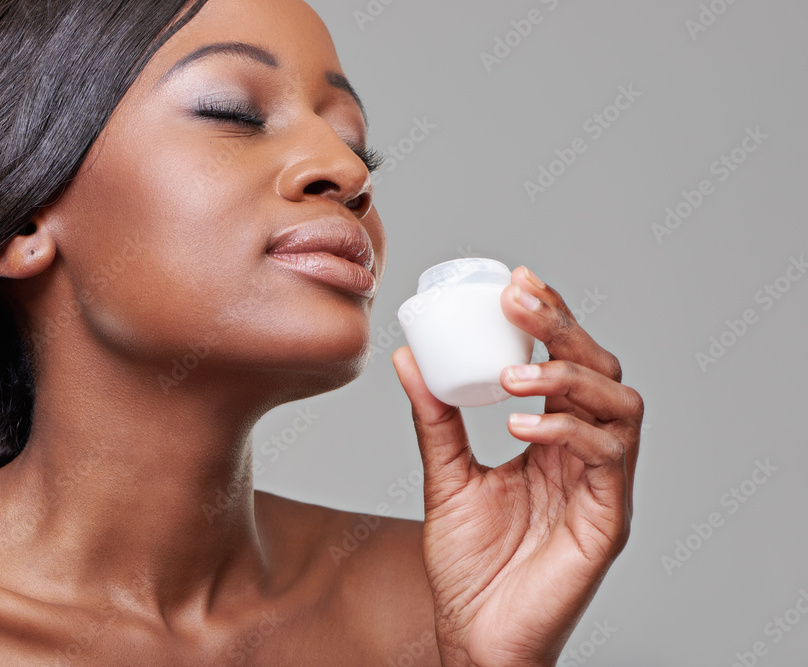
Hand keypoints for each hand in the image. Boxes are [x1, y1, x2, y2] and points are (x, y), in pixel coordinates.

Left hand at [391, 266, 641, 666]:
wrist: (476, 634)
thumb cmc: (470, 566)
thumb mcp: (446, 476)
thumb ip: (435, 419)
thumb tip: (408, 358)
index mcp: (552, 440)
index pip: (564, 363)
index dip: (549, 318)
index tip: (515, 282)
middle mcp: (585, 454)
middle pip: (599, 370)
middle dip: (563, 327)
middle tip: (520, 301)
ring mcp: (601, 484)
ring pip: (619, 405)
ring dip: (568, 378)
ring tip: (513, 377)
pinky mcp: (609, 517)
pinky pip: (608, 458)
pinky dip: (568, 431)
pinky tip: (523, 427)